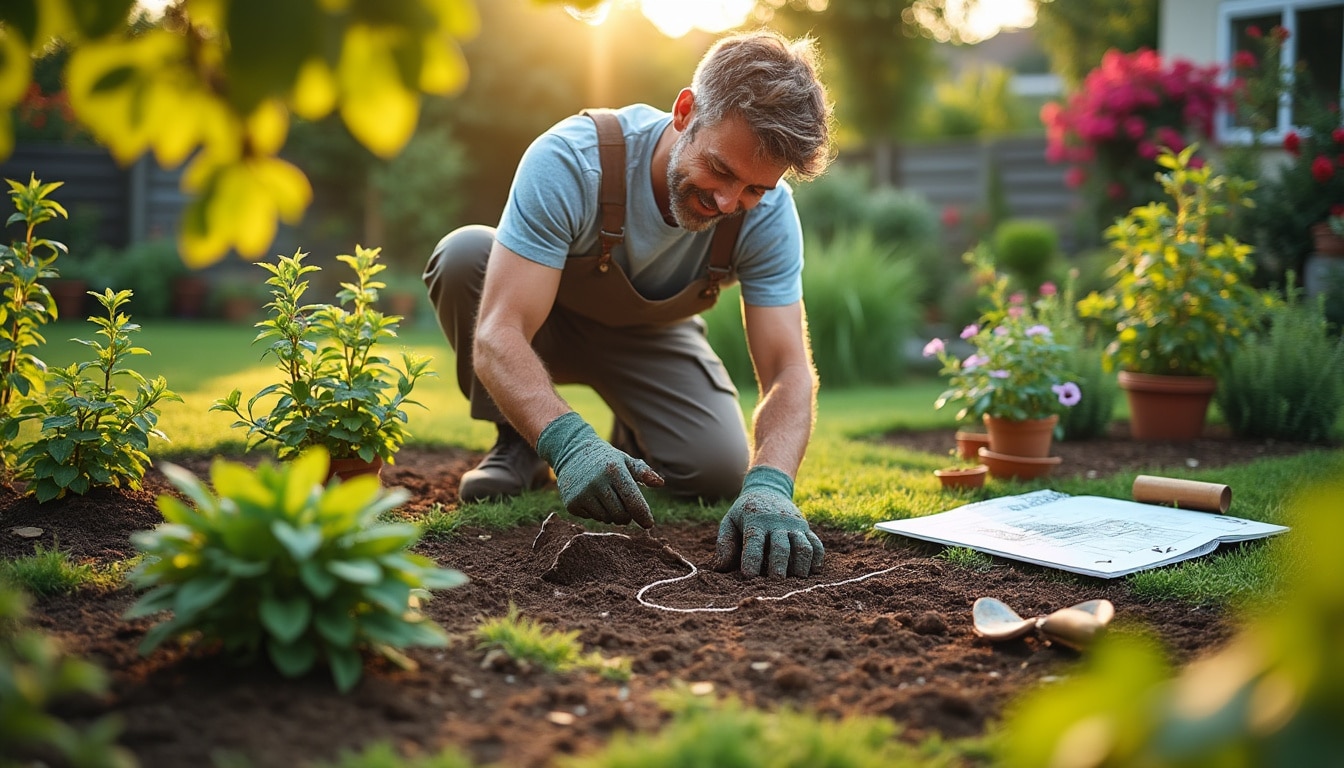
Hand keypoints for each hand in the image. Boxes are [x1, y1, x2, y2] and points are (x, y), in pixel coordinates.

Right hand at [536, 412, 663, 527]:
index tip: (649, 524)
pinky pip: (591, 518)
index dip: (643, 515)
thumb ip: (644, 472)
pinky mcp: (571, 503)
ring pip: (606, 519)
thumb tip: (660, 483)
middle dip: (626, 515)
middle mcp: (597, 482)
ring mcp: (582, 493)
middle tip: (623, 506)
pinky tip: (591, 498)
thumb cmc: (606, 459)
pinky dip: (595, 512)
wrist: (572, 452)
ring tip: (606, 498)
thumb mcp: (625, 461)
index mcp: (614, 470)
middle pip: (621, 515)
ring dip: (610, 514)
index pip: (633, 500)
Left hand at [712, 465, 823, 577]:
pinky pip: (816, 544)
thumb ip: (724, 543)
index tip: (749, 575)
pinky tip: (813, 570)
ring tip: (797, 579)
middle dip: (779, 564)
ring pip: (803, 546)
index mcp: (755, 521)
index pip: (754, 541)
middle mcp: (777, 523)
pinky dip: (817, 558)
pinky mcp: (806, 528)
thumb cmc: (745, 512)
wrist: (768, 489)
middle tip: (777, 581)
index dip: (752, 558)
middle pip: (781, 546)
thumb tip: (720, 568)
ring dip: (801, 564)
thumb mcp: (730, 521)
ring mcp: (794, 526)